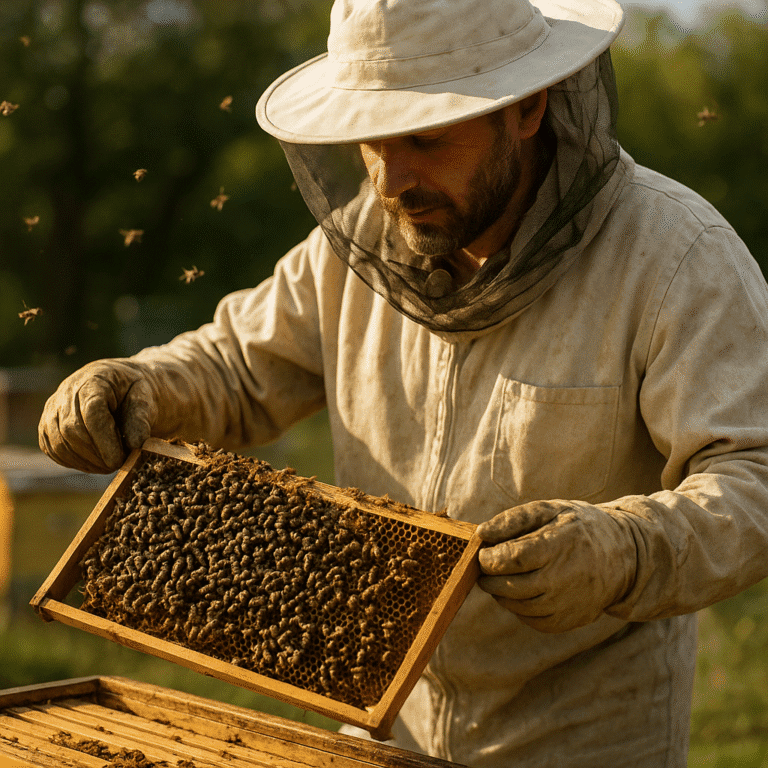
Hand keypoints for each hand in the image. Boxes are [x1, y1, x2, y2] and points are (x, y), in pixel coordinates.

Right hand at [39, 360, 157, 472]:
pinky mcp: (47, 426)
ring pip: (60, 444)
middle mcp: (67, 392)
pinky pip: (54, 451)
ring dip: (86, 462)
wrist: (120, 388)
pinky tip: (95, 463)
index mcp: (94, 380)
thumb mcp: (146, 399)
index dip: (104, 441)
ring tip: (110, 465)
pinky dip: (75, 462)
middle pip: (72, 430)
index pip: (91, 413)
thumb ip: (141, 418)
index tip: (119, 460)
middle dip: (96, 455)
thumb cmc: (134, 394)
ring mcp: (53, 409)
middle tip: (119, 465)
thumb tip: (136, 444)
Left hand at [477, 500, 635, 632]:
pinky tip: (523, 590)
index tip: (483, 552)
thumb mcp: (550, 510)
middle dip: (489, 577)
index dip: (489, 558)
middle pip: (509, 587)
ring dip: (501, 592)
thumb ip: (513, 519)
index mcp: (557, 545)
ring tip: (505, 576)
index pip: (510, 559)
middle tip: (487, 566)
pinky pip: (531, 620)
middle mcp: (563, 579)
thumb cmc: (578, 527)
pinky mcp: (569, 620)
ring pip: (517, 606)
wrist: (622, 555)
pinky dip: (519, 607)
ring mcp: (566, 603)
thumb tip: (481, 533)